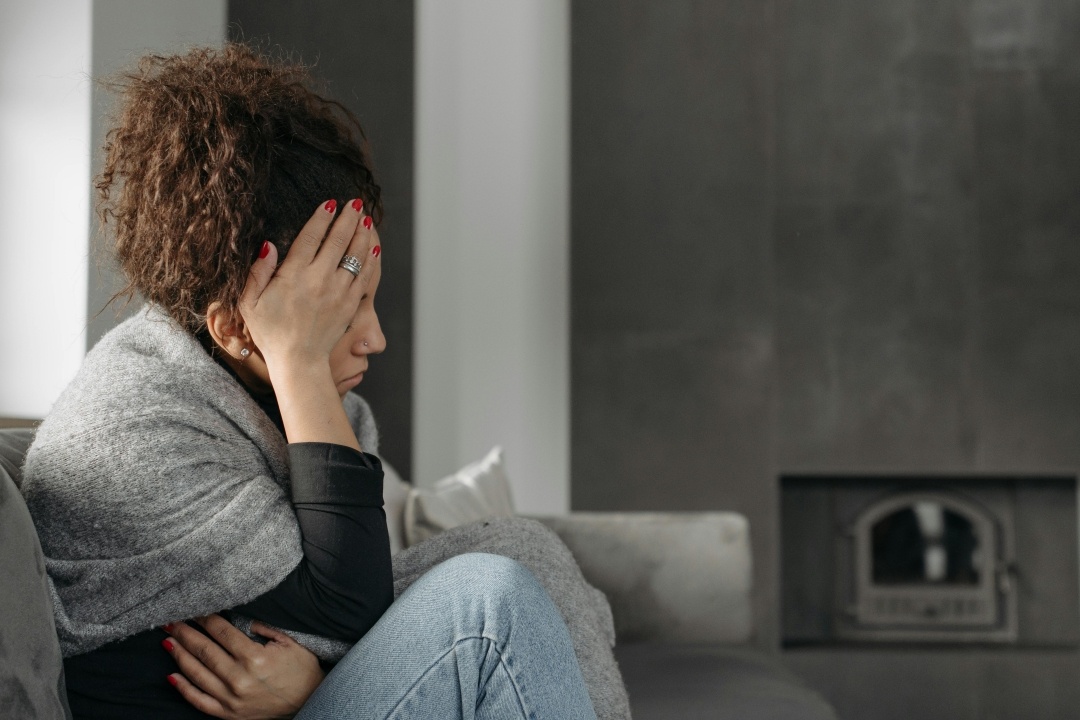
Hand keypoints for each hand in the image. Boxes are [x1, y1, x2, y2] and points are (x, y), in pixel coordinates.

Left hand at [163, 615, 323, 719]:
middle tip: (170, 621)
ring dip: (179, 655)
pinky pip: (200, 701)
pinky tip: (171, 676)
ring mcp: (231, 699)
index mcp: (255, 658)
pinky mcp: (229, 714)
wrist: (311, 699)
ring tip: (167, 640)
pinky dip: (184, 689)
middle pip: (204, 651)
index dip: (205, 619)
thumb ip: (264, 628)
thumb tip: (239, 618)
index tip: (194, 609)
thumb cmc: (302, 668)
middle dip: (185, 633)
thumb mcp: (289, 642)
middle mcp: (239, 679)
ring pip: (197, 674)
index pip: (222, 633)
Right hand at [239, 199, 378, 373]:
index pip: (310, 237)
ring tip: (365, 217)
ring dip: (362, 233)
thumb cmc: (270, 332)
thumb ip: (256, 273)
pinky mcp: (351, 304)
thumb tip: (269, 245)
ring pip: (356, 255)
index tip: (329, 203)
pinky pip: (366, 276)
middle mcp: (319, 280)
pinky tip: (374, 246)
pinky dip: (371, 258)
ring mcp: (338, 292)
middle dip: (348, 218)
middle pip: (338, 240)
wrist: (298, 361)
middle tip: (355, 201)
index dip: (321, 218)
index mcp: (293, 275)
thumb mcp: (250, 303)